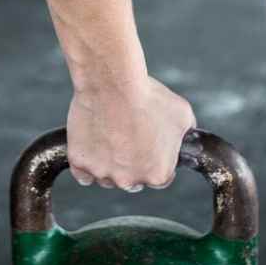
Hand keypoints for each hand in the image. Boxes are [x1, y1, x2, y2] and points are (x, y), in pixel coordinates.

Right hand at [66, 76, 195, 191]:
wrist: (114, 83)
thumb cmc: (149, 97)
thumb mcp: (182, 116)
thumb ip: (185, 136)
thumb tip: (186, 140)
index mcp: (158, 175)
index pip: (160, 178)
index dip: (156, 161)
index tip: (149, 147)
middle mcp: (130, 181)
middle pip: (132, 180)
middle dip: (132, 163)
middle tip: (128, 137)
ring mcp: (102, 174)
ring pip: (106, 177)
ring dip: (109, 163)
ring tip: (110, 134)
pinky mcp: (79, 163)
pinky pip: (82, 173)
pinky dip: (86, 163)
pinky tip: (92, 147)